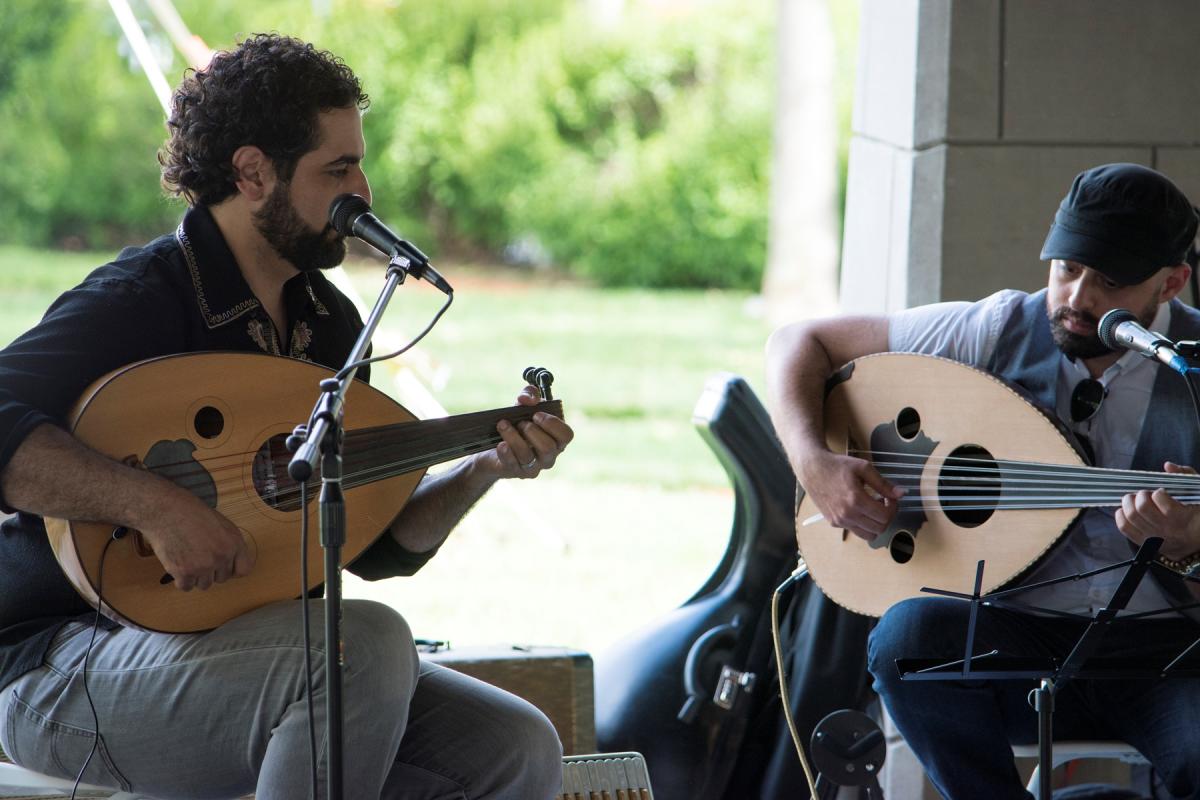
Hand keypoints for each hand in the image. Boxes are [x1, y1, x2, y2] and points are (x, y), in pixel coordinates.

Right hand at [135, 482, 254, 590]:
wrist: (166, 510)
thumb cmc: (191, 513)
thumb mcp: (221, 524)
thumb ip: (229, 544)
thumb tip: (232, 562)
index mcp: (234, 542)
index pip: (243, 569)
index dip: (232, 569)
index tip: (223, 567)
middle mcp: (222, 556)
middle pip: (222, 579)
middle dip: (211, 571)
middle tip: (198, 557)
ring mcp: (204, 566)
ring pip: (204, 585)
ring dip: (196, 576)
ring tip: (187, 558)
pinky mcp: (184, 572)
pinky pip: (186, 586)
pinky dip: (181, 580)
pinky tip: (178, 565)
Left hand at [482, 385, 573, 479]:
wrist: (492, 445)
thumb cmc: (516, 423)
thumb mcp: (524, 405)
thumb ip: (530, 394)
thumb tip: (527, 399)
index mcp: (557, 439)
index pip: (567, 435)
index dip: (553, 424)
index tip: (536, 414)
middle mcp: (549, 456)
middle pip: (548, 448)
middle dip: (532, 431)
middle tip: (520, 422)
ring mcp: (533, 467)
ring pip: (527, 456)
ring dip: (513, 437)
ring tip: (503, 424)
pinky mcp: (515, 472)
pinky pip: (511, 464)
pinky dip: (505, 451)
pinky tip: (500, 443)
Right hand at [796, 449, 904, 542]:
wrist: (812, 468)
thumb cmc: (837, 465)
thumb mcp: (863, 468)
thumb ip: (883, 483)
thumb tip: (901, 494)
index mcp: (856, 500)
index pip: (885, 516)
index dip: (893, 508)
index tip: (890, 497)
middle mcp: (847, 515)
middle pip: (879, 528)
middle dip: (887, 516)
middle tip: (884, 502)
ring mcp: (840, 521)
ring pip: (869, 535)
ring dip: (876, 524)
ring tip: (873, 508)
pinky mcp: (834, 523)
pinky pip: (856, 531)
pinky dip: (863, 524)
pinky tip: (860, 509)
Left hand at [1115, 461, 1199, 559]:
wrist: (1196, 541)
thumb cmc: (1197, 513)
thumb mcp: (1197, 493)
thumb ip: (1186, 476)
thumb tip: (1168, 465)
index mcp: (1183, 518)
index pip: (1161, 501)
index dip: (1158, 492)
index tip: (1161, 491)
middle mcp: (1167, 530)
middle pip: (1142, 507)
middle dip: (1140, 495)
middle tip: (1145, 493)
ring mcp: (1154, 538)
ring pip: (1131, 516)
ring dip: (1129, 502)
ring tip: (1135, 499)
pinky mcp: (1143, 542)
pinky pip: (1124, 527)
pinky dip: (1120, 515)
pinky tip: (1126, 509)